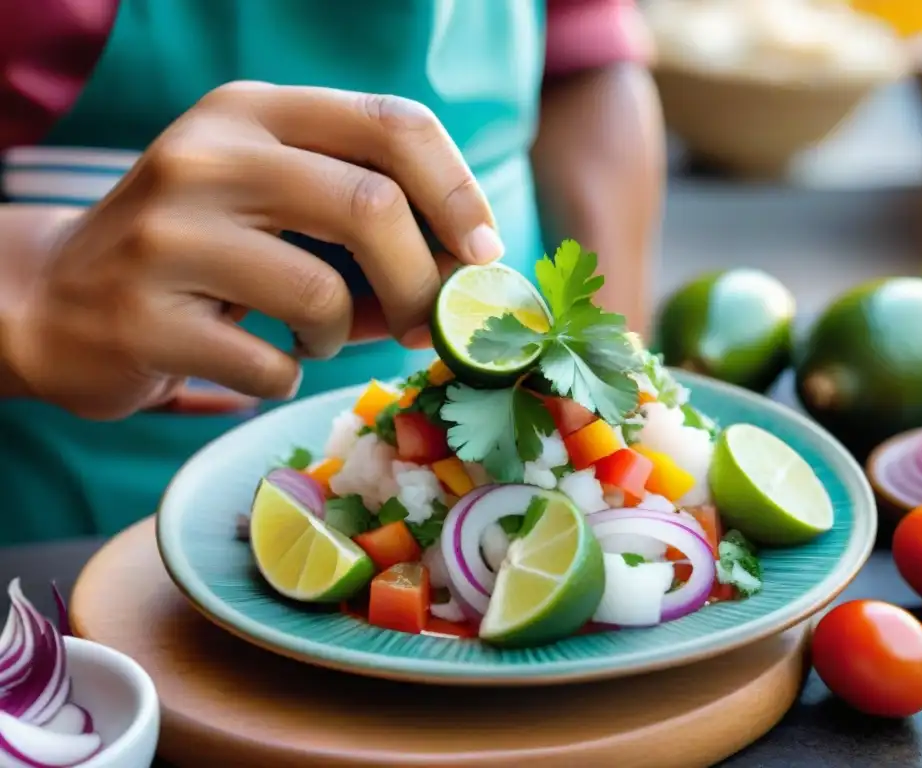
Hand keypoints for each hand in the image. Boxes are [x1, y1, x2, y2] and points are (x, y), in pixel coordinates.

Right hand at [3, 82, 503, 418]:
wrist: (58, 301)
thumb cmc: (202, 254)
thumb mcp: (276, 207)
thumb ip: (365, 224)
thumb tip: (466, 283)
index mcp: (255, 113)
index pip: (393, 123)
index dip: (459, 192)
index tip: (484, 254)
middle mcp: (206, 156)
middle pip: (370, 205)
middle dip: (422, 282)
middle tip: (428, 325)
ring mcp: (166, 235)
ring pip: (321, 293)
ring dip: (344, 336)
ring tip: (316, 340)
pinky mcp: (144, 318)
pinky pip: (269, 366)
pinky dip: (288, 378)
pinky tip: (263, 365)